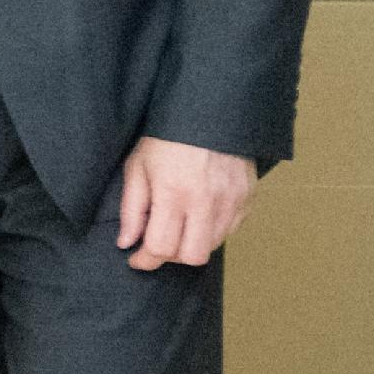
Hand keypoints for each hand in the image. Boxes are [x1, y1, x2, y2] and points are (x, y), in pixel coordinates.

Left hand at [114, 136, 258, 271]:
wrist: (210, 113)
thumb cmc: (167, 139)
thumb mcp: (138, 167)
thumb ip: (131, 209)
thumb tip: (126, 243)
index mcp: (173, 193)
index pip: (161, 247)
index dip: (145, 260)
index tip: (136, 259)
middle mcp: (206, 202)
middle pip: (191, 257)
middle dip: (170, 257)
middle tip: (158, 243)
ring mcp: (231, 201)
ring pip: (213, 247)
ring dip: (191, 245)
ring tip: (178, 227)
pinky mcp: (247, 198)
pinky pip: (230, 232)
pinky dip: (211, 232)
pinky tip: (198, 216)